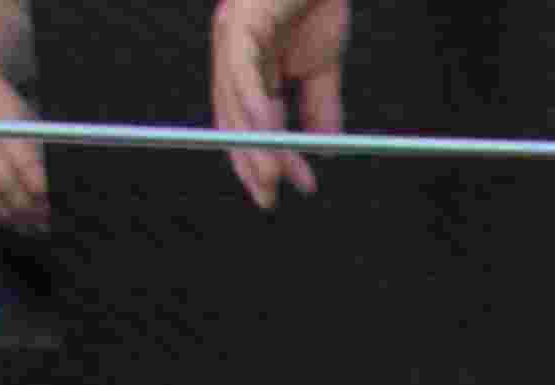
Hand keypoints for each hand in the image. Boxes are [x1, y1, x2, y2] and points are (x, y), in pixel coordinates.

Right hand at [0, 128, 48, 233]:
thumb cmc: (1, 101)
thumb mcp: (25, 118)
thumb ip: (35, 151)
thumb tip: (46, 190)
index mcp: (8, 130)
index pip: (27, 171)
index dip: (39, 197)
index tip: (49, 213)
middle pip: (6, 186)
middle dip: (24, 212)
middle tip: (38, 229)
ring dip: (4, 215)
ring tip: (20, 229)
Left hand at [210, 0, 348, 209]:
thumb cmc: (317, 2)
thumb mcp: (322, 66)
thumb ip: (319, 107)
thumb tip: (323, 149)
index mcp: (247, 65)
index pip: (244, 121)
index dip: (258, 158)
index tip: (280, 191)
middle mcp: (231, 53)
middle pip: (233, 117)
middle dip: (250, 159)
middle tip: (269, 196)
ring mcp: (232, 37)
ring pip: (234, 99)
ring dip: (253, 141)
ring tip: (271, 176)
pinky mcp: (241, 22)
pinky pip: (242, 68)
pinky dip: (253, 100)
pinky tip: (268, 126)